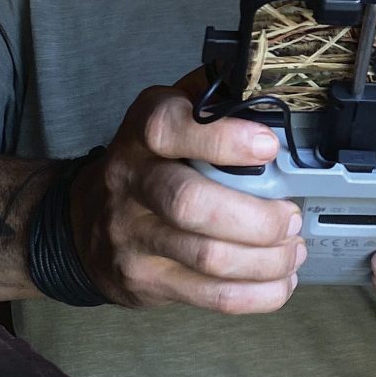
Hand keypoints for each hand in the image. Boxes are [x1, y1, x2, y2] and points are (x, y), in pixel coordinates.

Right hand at [70, 85, 305, 313]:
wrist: (83, 223)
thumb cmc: (147, 163)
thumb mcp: (167, 114)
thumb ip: (210, 97)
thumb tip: (264, 80)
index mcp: (144, 133)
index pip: (170, 129)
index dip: (223, 139)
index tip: (268, 147)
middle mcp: (132, 182)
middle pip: (190, 204)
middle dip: (256, 218)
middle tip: (290, 218)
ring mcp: (135, 236)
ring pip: (208, 258)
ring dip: (267, 260)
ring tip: (292, 250)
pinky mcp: (146, 281)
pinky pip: (210, 296)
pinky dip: (257, 294)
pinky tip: (278, 281)